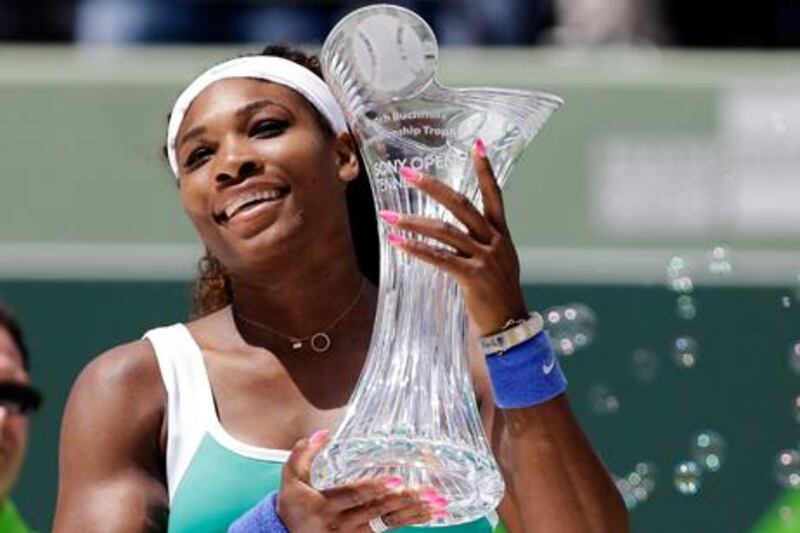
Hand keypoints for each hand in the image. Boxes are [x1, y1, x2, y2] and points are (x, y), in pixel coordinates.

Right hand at [277, 430, 449, 531]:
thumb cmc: (293, 503)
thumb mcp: (290, 478)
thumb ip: (302, 454)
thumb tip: (323, 433)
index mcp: (324, 505)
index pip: (353, 496)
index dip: (374, 488)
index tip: (396, 479)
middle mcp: (340, 524)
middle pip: (377, 511)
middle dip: (404, 500)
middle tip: (429, 491)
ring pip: (387, 523)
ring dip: (414, 513)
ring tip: (437, 504)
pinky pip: (389, 530)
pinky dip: (410, 521)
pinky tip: (428, 514)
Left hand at [380, 138, 527, 335]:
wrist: (510, 326)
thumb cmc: (498, 294)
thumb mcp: (500, 262)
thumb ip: (485, 242)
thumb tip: (466, 230)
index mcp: (501, 234)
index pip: (495, 195)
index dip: (485, 170)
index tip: (476, 146)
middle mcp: (494, 241)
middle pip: (461, 205)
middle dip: (432, 187)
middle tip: (407, 173)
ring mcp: (485, 258)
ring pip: (444, 231)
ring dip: (413, 222)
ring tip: (388, 216)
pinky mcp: (473, 277)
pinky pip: (439, 258)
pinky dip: (416, 249)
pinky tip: (397, 243)